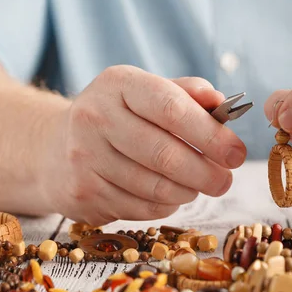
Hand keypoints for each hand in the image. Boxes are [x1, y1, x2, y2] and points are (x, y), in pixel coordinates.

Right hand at [40, 66, 245, 224]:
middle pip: (164, 154)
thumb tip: (222, 103)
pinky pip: (140, 208)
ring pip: (154, 187)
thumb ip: (186, 94)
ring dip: (187, 191)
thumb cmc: (118, 117)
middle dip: (206, 173)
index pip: (171, 108)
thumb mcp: (146, 92)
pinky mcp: (81, 192)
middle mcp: (95, 116)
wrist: (54, 147)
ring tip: (198, 185)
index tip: (237, 153)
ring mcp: (83, 157)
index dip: (210, 134)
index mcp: (119, 84)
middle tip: (226, 181)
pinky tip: (169, 195)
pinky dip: (165, 205)